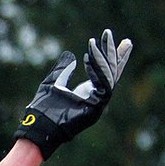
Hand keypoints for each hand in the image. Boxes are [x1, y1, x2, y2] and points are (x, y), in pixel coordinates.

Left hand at [13, 29, 131, 158]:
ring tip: (105, 39)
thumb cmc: (43, 109)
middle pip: (113, 74)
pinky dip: (99, 70)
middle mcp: (96, 99)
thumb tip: (70, 55)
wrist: (37, 127)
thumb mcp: (53, 83)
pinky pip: (103, 85)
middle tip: (127, 40)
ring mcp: (98, 104)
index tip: (107, 42)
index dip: (109, 58)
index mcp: (88, 93)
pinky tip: (90, 56)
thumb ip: (63, 70)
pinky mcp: (96, 109)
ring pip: (110, 77)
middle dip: (119, 56)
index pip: (105, 73)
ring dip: (108, 57)